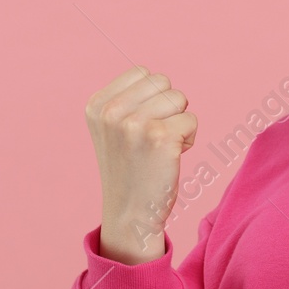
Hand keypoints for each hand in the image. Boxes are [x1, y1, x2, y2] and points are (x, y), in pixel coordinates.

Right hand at [84, 66, 197, 265]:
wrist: (130, 215)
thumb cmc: (130, 170)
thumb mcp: (112, 129)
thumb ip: (127, 100)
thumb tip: (158, 80)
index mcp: (96, 105)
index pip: (142, 72)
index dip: (151, 97)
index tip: (140, 127)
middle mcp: (111, 112)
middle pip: (162, 82)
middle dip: (167, 107)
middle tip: (153, 139)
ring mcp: (134, 123)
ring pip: (179, 98)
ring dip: (179, 122)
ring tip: (161, 148)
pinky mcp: (160, 137)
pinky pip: (191, 120)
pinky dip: (189, 139)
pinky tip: (171, 158)